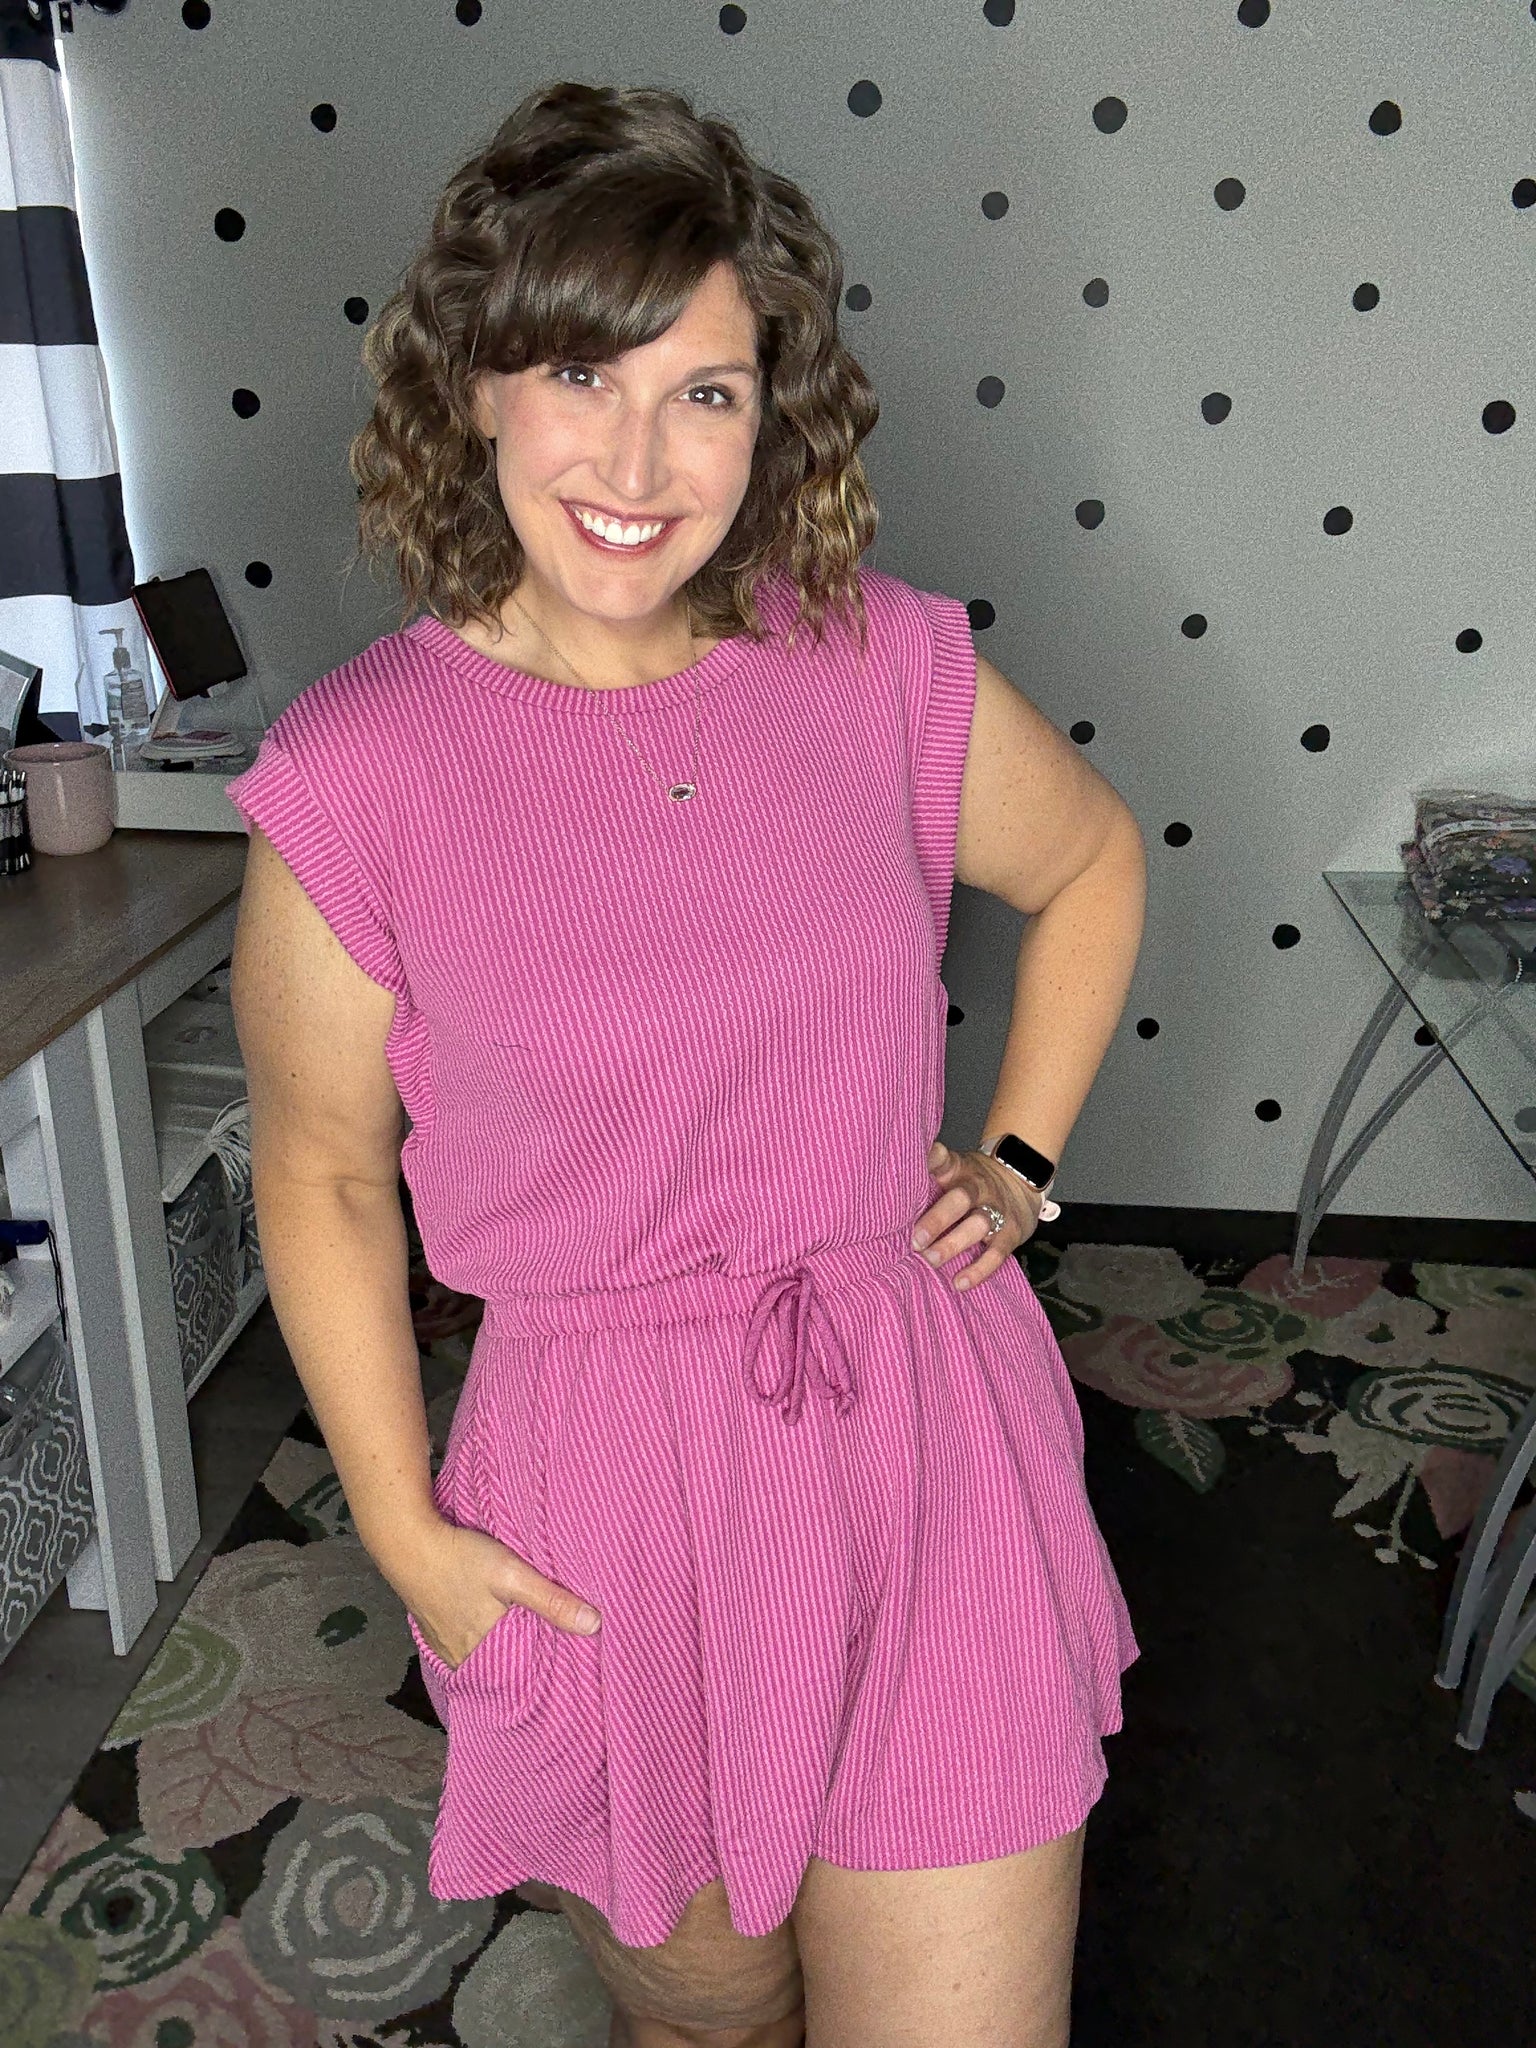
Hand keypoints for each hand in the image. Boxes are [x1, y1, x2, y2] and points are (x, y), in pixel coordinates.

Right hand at [383, 1514, 600, 1671]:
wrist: (408, 1543)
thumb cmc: (461, 1557)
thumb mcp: (513, 1574)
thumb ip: (552, 1600)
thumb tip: (594, 1625)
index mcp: (486, 1648)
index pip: (523, 1670)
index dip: (544, 1664)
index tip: (566, 1661)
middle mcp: (463, 1657)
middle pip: (502, 1664)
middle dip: (523, 1658)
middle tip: (548, 1648)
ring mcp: (445, 1648)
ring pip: (482, 1656)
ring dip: (500, 1649)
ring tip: (522, 1637)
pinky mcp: (434, 1634)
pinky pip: (463, 1647)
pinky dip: (479, 1642)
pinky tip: (488, 1627)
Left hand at [910, 1139, 1044, 1292]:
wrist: (1023, 1177)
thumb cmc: (973, 1180)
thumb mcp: (954, 1168)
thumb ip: (928, 1174)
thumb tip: (887, 1181)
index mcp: (959, 1169)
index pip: (943, 1160)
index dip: (930, 1160)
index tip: (914, 1168)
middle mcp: (978, 1186)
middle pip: (960, 1199)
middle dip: (937, 1219)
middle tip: (915, 1240)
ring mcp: (997, 1209)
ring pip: (978, 1225)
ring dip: (953, 1244)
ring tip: (930, 1260)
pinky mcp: (1012, 1233)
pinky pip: (996, 1253)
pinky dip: (979, 1270)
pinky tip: (959, 1282)